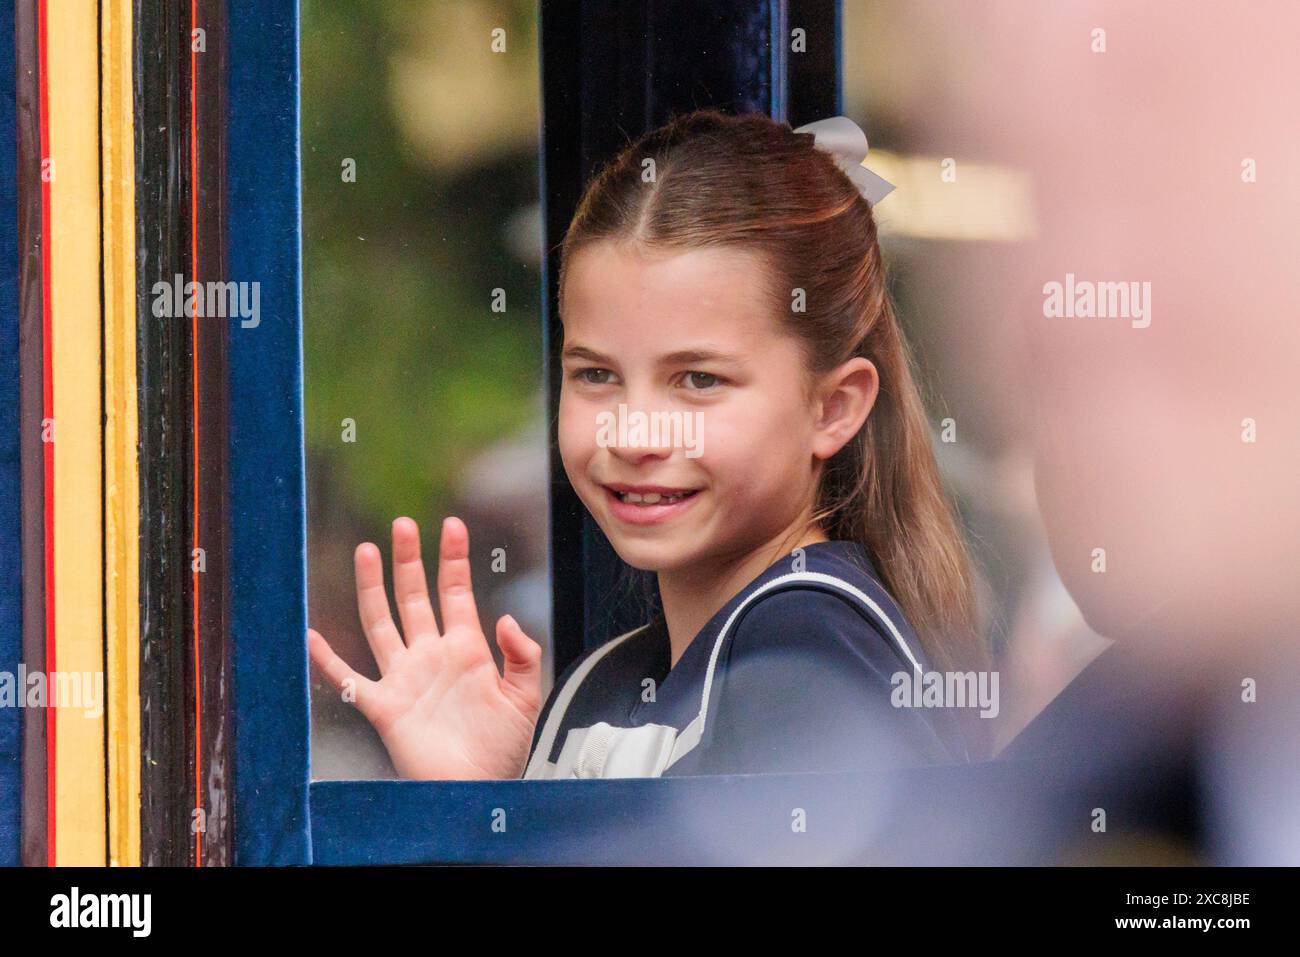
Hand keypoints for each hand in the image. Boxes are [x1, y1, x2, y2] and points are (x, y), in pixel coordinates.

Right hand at [307, 516, 542, 779]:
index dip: (453, 559)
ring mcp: (405, 678)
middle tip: (403, 525)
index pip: (456, 593)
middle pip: (413, 597)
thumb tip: (507, 618)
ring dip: (373, 587)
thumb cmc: (502, 749)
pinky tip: (312, 636)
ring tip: (367, 550)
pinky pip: (349, 679)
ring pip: (382, 622)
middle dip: (408, 561)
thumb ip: (523, 656)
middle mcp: (430, 656)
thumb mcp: (525, 698)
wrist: (477, 788)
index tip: (452, 525)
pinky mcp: (384, 707)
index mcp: (466, 649)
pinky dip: (327, 660)